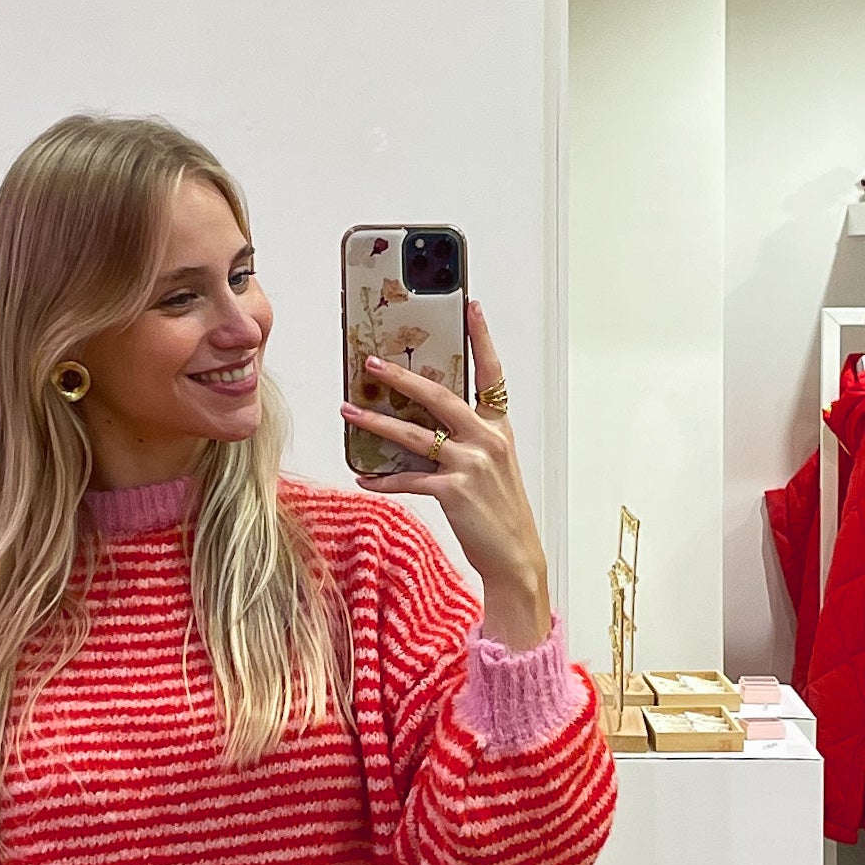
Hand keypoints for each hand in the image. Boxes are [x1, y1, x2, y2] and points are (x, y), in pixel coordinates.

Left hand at [340, 299, 551, 648]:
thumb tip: (421, 424)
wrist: (515, 557)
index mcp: (499, 428)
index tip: (470, 306)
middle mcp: (488, 440)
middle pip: (439, 395)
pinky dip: (383, 480)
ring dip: (376, 423)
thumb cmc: (499, 513)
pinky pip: (408, 480)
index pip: (492, 374)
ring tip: (349, 412)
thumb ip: (466, 440)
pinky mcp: (454, 492)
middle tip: (371, 363)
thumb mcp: (493, 468)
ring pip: (415, 435)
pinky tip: (363, 477)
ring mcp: (472, 465)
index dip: (482, 338)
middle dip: (401, 376)